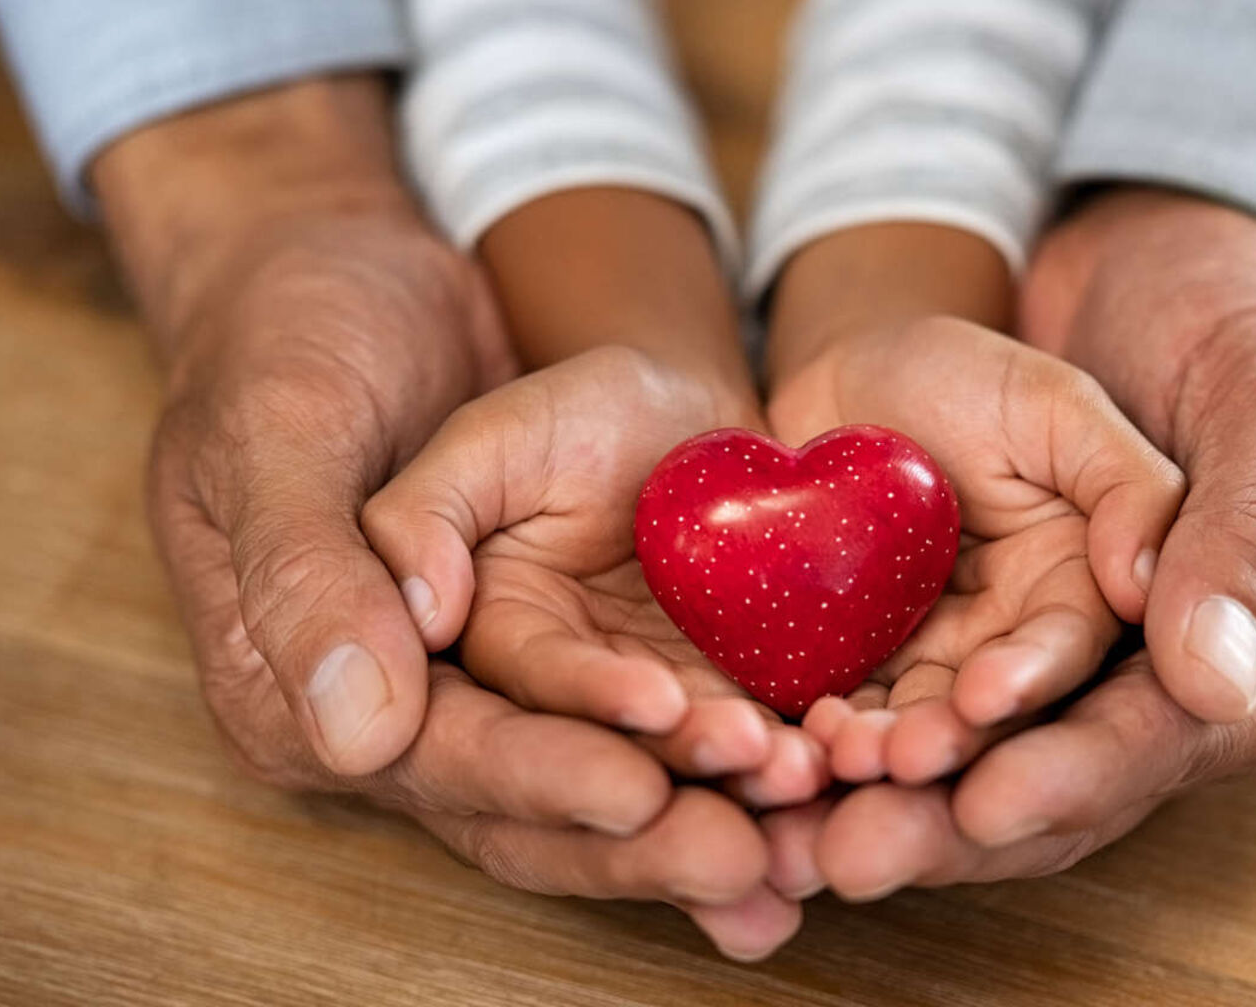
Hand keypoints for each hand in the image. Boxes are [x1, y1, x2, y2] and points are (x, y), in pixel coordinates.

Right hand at [105, 79, 784, 959]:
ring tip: (808, 822)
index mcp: (310, 679)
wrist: (374, 278)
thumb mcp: (288, 426)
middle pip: (534, 805)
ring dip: (710, 807)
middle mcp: (414, 707)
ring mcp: (509, 684)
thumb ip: (319, 568)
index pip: (437, 754)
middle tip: (750, 853)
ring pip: (615, 775)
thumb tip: (361, 725)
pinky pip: (670, 720)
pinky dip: (741, 755)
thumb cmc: (304, 339)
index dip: (540, 776)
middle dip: (646, 834)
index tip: (636, 789)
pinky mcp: (588, 648)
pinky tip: (824, 782)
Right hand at [361, 346, 832, 805]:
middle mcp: (547, 716)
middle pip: (582, 797)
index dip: (558, 745)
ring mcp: (638, 729)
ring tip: (799, 784)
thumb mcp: (494, 436)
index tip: (650, 713)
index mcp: (473, 656)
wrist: (691, 421)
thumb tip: (422, 613)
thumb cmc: (580, 415)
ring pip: (672, 798)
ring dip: (732, 810)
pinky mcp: (715, 723)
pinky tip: (832, 789)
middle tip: (734, 840)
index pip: (498, 722)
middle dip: (656, 822)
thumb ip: (428, 513)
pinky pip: (743, 777)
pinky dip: (783, 793)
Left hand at [766, 317, 1183, 785]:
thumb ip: (1128, 487)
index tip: (984, 699)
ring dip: (880, 756)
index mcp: (1078, 591)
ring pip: (913, 726)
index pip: (1071, 652)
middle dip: (948, 745)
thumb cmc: (962, 376)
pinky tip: (792, 741)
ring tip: (840, 757)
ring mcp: (931, 664)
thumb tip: (1152, 589)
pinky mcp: (858, 669)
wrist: (845, 381)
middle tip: (899, 760)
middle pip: (990, 716)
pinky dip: (819, 735)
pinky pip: (843, 711)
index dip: (1032, 682)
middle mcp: (1012, 644)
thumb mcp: (1056, 407)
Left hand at [770, 187, 1255, 900]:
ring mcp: (1067, 672)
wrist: (1132, 271)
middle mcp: (1168, 692)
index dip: (1070, 774)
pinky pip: (911, 702)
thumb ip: (1243, 532)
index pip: (1167, 737)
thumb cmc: (1236, 324)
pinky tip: (777, 756)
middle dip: (951, 819)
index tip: (982, 801)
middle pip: (1058, 779)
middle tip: (856, 850)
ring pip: (974, 760)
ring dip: (884, 794)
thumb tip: (1216, 680)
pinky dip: (846, 734)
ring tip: (797, 815)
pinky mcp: (981, 640)